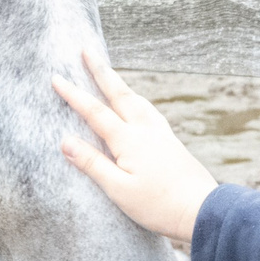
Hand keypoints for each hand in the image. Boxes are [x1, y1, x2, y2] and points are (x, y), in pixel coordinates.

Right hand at [54, 49, 219, 245]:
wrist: (202, 210)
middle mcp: (146, 130)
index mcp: (129, 141)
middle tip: (86, 50)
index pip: (95, 112)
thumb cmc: (159, 205)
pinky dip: (138, 100)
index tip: (56, 77)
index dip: (74, 94)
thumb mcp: (118, 190)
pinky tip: (139, 106)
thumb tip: (66, 141)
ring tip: (110, 73)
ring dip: (120, 83)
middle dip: (100, 71)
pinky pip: (150, 111)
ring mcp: (161, 134)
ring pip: (137, 100)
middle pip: (119, 93)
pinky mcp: (172, 142)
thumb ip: (92, 164)